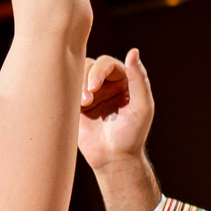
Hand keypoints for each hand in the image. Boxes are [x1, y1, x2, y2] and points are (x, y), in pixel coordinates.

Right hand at [77, 48, 153, 168]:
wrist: (113, 159)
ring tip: (83, 103)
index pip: (109, 63)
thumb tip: (134, 51)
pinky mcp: (77, 105)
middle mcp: (107, 84)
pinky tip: (75, 106)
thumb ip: (139, 79)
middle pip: (91, 65)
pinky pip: (68, 89)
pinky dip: (68, 92)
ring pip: (78, 74)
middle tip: (88, 95)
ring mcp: (91, 94)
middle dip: (87, 77)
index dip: (100, 70)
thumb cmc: (132, 135)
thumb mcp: (142, 106)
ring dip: (78, 85)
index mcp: (125, 81)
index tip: (94, 87)